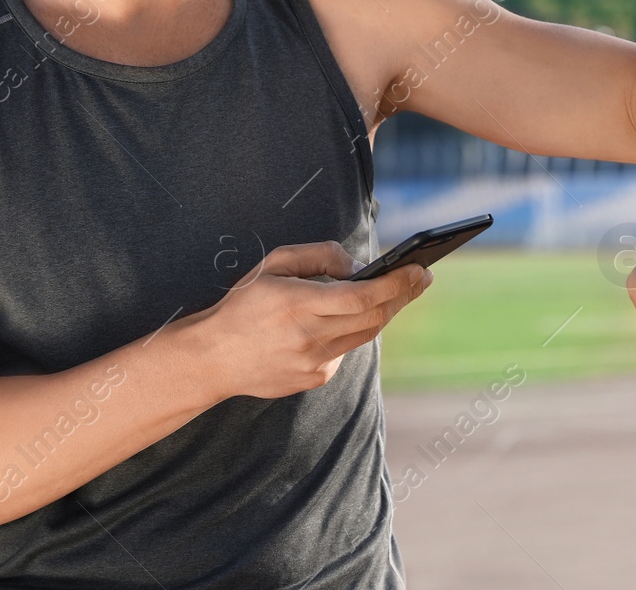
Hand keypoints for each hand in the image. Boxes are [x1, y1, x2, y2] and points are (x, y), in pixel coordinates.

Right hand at [188, 240, 431, 400]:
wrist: (213, 358)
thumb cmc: (244, 304)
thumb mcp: (274, 264)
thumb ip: (319, 256)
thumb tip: (359, 266)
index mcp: (299, 303)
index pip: (363, 296)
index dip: (397, 283)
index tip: (420, 269)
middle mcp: (310, 337)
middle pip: (374, 317)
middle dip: (403, 295)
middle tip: (422, 278)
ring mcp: (315, 362)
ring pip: (365, 335)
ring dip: (385, 312)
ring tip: (399, 292)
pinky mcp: (316, 378)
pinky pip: (346, 351)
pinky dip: (352, 332)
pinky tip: (347, 319)